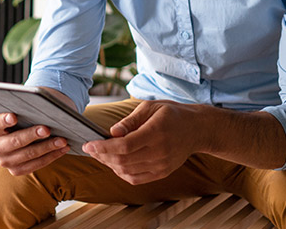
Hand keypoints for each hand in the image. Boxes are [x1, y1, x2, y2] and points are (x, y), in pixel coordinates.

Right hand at [0, 112, 70, 175]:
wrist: (20, 133)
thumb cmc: (21, 117)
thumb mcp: (18, 111)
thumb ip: (23, 109)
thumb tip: (42, 106)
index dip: (4, 120)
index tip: (14, 117)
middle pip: (14, 141)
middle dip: (32, 135)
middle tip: (47, 129)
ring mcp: (5, 161)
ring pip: (28, 155)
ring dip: (47, 147)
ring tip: (62, 140)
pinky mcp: (16, 170)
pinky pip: (36, 164)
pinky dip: (52, 156)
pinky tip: (63, 148)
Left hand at [81, 100, 197, 184]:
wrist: (196, 129)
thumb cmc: (171, 114)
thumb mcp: (150, 107)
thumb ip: (130, 121)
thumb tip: (112, 132)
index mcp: (156, 132)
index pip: (124, 146)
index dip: (103, 147)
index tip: (88, 144)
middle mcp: (159, 152)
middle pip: (123, 161)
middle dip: (102, 156)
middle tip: (91, 148)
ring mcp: (162, 165)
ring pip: (127, 172)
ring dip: (109, 165)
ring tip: (100, 154)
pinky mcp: (162, 172)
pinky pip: (136, 178)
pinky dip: (121, 173)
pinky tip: (114, 163)